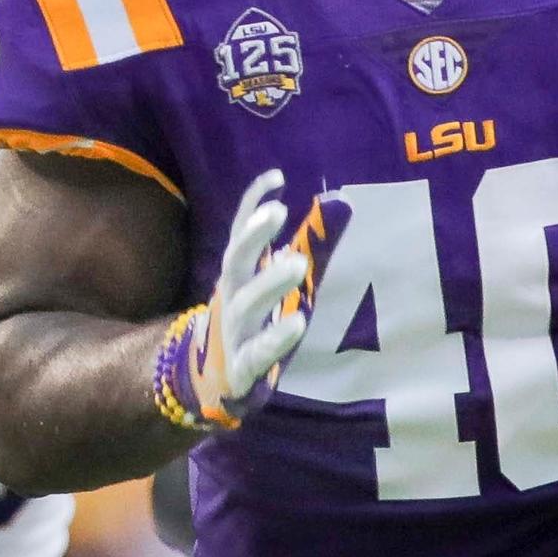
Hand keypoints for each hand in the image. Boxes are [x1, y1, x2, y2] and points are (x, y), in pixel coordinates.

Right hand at [153, 170, 343, 430]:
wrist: (216, 378)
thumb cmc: (255, 321)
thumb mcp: (277, 281)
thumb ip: (308, 245)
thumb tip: (341, 202)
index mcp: (238, 273)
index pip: (242, 232)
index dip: (253, 204)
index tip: (277, 178)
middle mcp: (231, 296)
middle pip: (236, 260)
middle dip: (253, 236)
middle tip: (277, 212)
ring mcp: (235, 331)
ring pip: (247, 303)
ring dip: (269, 282)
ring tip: (297, 262)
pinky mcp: (243, 366)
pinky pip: (259, 351)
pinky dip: (276, 338)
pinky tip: (297, 324)